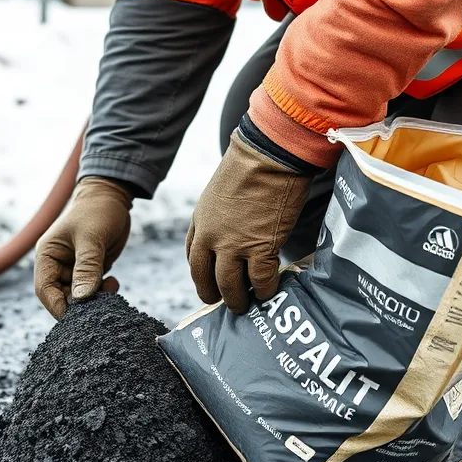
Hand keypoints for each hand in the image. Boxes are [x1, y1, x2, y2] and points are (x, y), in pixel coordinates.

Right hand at [35, 176, 132, 318]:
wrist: (112, 197)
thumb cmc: (97, 211)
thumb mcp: (91, 238)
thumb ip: (87, 267)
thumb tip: (83, 297)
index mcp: (47, 255)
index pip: (45, 289)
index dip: (58, 306)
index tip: (76, 319)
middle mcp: (57, 265)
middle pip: (61, 296)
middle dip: (80, 305)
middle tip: (101, 303)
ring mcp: (73, 269)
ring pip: (79, 296)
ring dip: (94, 299)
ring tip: (110, 288)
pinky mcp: (89, 271)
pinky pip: (92, 290)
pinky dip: (103, 292)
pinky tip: (114, 283)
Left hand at [186, 129, 311, 313]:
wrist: (268, 155)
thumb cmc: (250, 164)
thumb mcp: (220, 190)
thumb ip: (221, 214)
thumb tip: (234, 225)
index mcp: (200, 221)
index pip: (193, 256)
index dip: (201, 273)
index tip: (208, 281)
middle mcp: (211, 237)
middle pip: (205, 277)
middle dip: (212, 294)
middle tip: (223, 303)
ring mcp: (234, 245)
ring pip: (230, 286)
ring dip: (237, 300)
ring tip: (244, 306)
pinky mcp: (260, 248)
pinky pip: (260, 280)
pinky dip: (264, 289)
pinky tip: (268, 291)